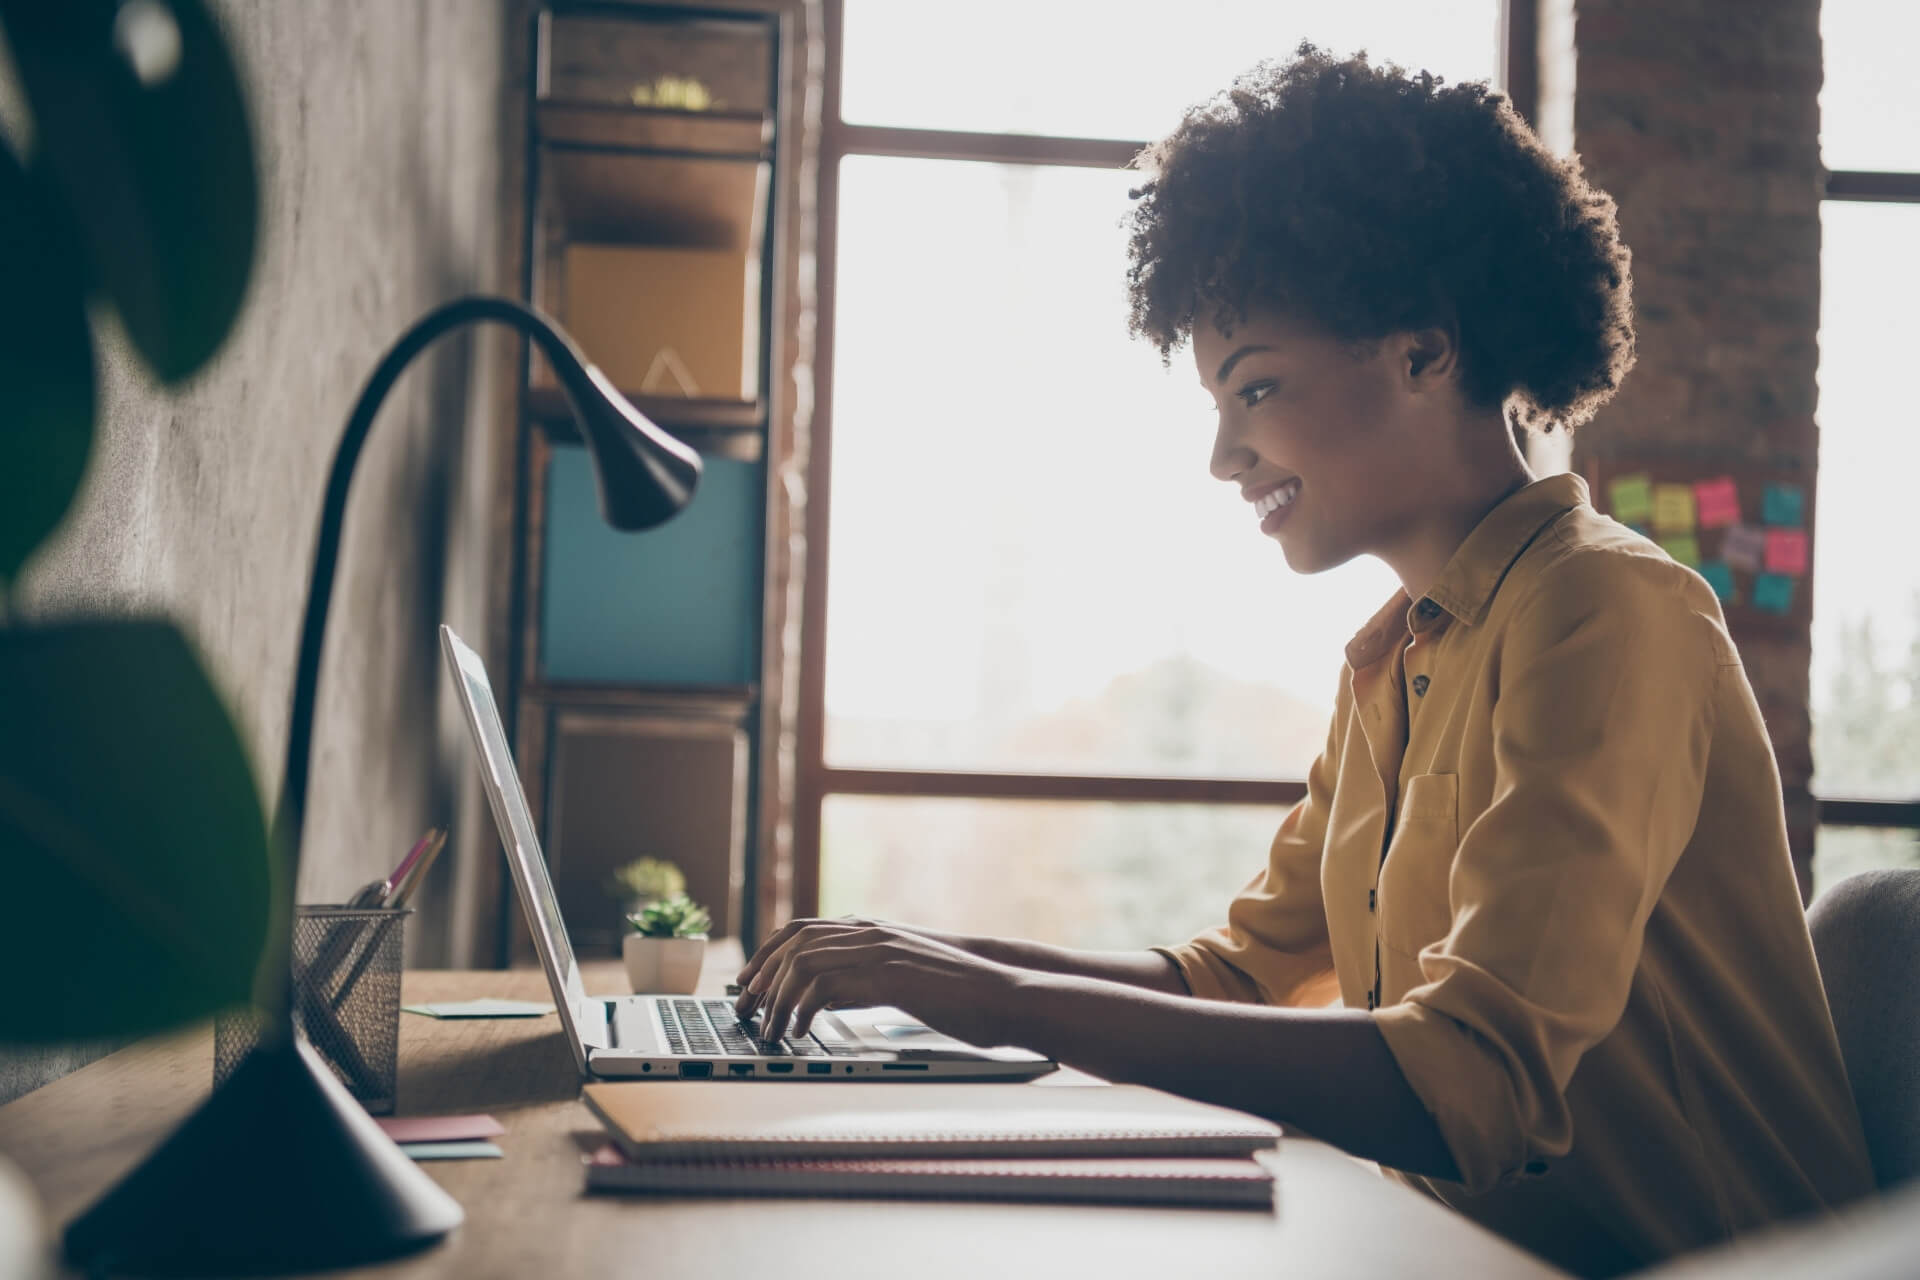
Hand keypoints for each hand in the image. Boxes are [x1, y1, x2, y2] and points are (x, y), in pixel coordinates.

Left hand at [734, 918, 1024, 1048]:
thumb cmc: (957, 993)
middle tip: (746, 1010)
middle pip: (793, 942)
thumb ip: (863, 978)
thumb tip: (824, 996)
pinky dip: (804, 1009)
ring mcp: (879, 951)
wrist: (1002, 993)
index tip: (746, 982)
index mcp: (871, 931)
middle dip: (762, 977)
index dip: (766, 953)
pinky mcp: (889, 976)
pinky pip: (829, 986)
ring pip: (804, 963)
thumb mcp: (901, 979)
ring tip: (771, 1031)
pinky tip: (801, 1033)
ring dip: (779, 999)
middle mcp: (870, 934)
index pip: (800, 928)